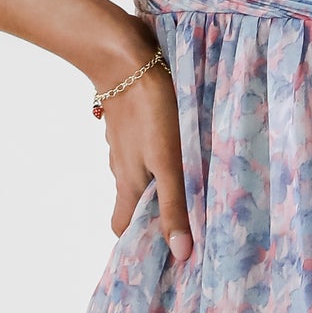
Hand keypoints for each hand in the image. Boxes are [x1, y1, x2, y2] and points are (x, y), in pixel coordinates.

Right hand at [91, 17, 193, 260]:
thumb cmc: (149, 112)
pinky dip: (156, 151)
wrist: (124, 58)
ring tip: (190, 180)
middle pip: (133, 198)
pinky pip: (142, 144)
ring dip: (158, 179)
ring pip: (139, 169)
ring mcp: (123, 140)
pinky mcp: (129, 118)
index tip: (158, 254)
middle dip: (153, 212)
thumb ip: (174, 206)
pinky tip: (178, 142)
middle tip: (185, 218)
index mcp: (128, 181)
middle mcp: (121, 165)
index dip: (135, 242)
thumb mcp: (168, 163)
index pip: (122, 226)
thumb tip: (179, 254)